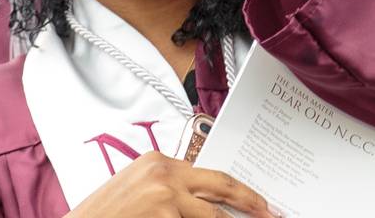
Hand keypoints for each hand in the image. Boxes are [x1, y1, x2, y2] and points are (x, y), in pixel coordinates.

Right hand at [64, 152, 277, 217]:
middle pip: (221, 186)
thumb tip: (204, 202)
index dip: (235, 189)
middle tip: (269, 213)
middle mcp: (164, 173)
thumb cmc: (105, 216)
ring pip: (212, 217)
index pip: (209, 174)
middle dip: (249, 201)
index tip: (255, 201)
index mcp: (158, 162)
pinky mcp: (165, 217)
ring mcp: (165, 196)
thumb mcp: (137, 191)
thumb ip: (169, 189)